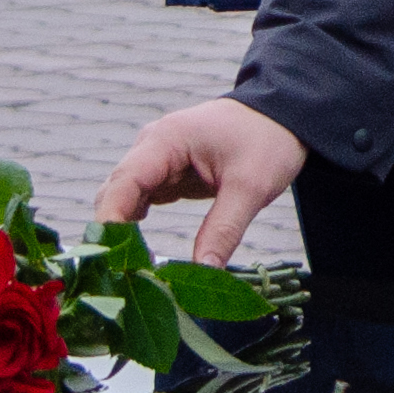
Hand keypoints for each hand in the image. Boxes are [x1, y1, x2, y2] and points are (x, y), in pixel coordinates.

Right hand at [95, 97, 305, 266]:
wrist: (284, 114)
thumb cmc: (268, 139)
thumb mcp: (251, 187)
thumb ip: (223, 230)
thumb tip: (202, 274)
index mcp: (166, 140)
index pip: (122, 183)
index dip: (110, 222)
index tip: (109, 260)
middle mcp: (152, 147)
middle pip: (115, 194)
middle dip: (114, 234)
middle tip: (120, 277)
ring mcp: (157, 160)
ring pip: (124, 200)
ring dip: (124, 233)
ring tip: (131, 273)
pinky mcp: (166, 173)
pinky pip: (140, 202)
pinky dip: (137, 227)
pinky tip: (143, 256)